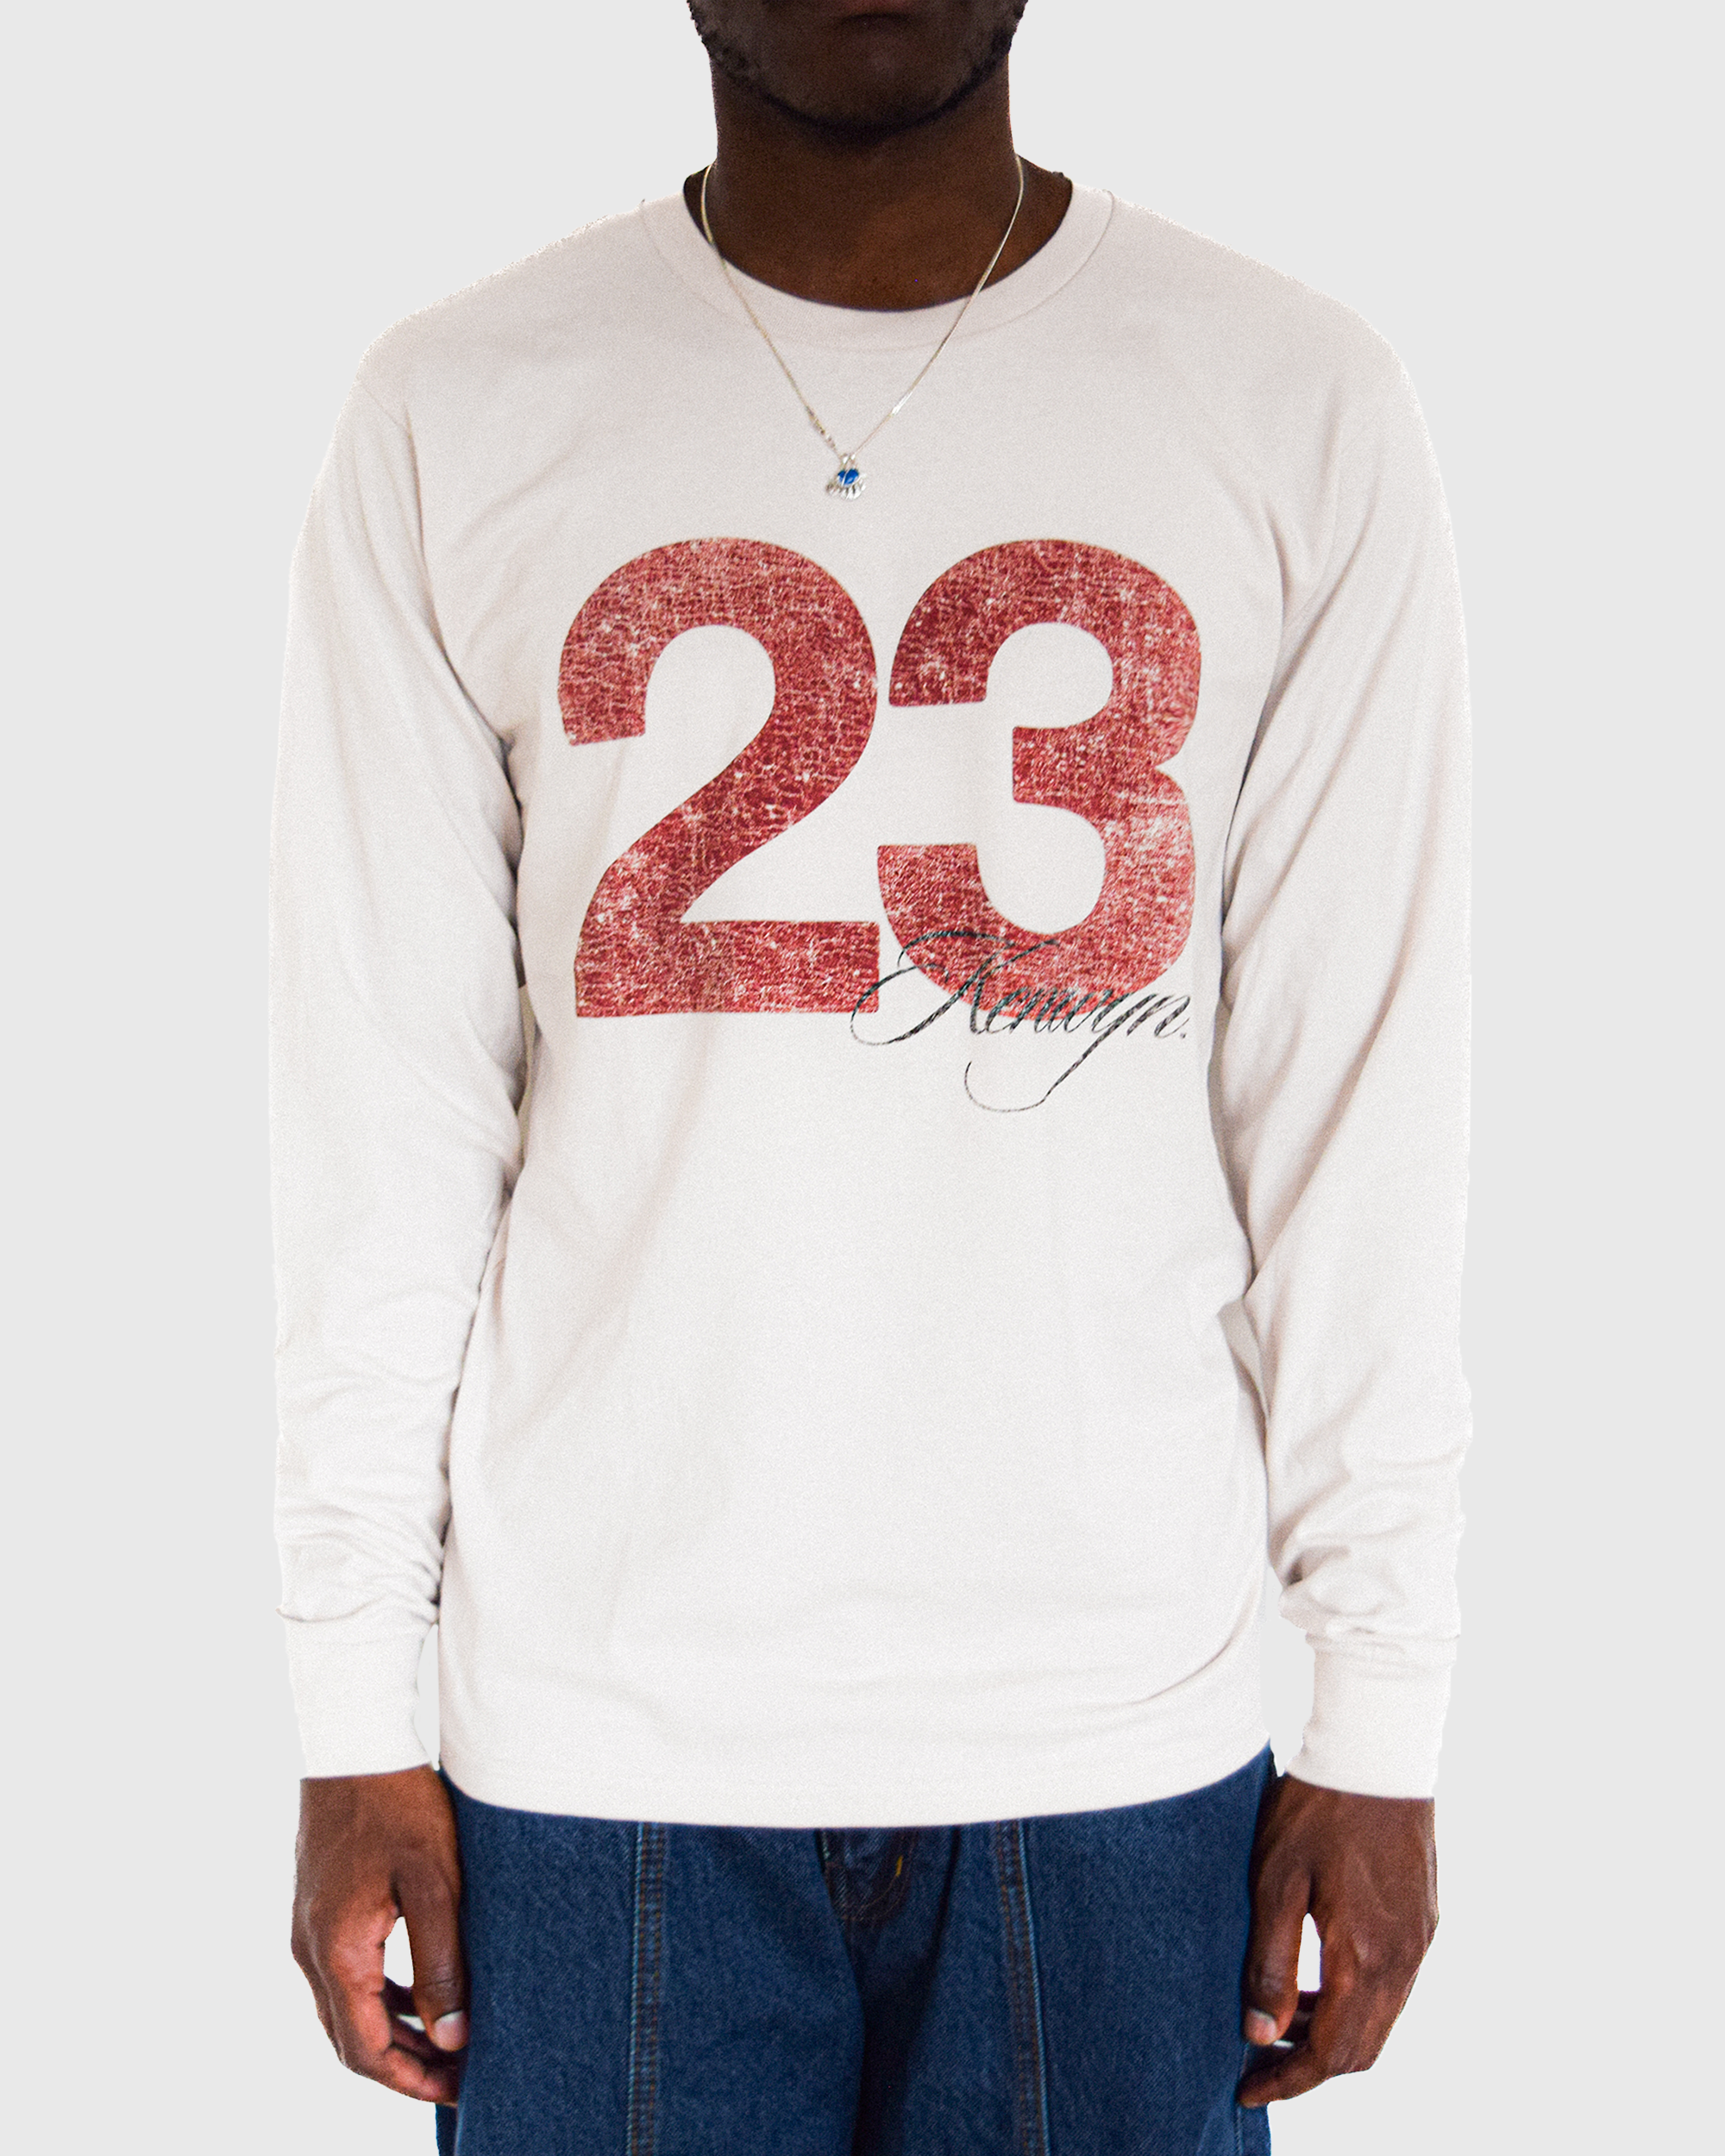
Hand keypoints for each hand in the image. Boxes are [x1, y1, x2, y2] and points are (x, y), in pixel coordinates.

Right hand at [291, 1766, 467, 2103]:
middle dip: (404, 2066)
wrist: (353, 1742)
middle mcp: (311, 1951)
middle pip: (351, 2040)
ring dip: (394, 2033)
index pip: (366, 2050)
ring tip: (448, 2043)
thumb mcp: (436, 1883)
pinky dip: (382, 1996)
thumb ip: (443, 1962)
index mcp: (337, 1953)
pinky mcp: (319, 1910)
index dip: (411, 2080)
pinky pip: (346, 1975)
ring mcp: (309, 1930)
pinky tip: (421, 1992)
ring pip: (347, 2009)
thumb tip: (452, 2037)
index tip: (460, 2091)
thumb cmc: (399, 1805)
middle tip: (460, 2077)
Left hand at [1237, 1773, 1436, 2105]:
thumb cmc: (1317, 1808)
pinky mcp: (1424, 1919)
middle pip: (1362, 2049)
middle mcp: (1405, 1959)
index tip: (1247, 2090)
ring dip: (1331, 2032)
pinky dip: (1354, 2001)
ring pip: (1380, 2019)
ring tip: (1277, 2020)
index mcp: (1367, 1957)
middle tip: (1257, 2060)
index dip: (1288, 2080)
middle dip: (1309, 2065)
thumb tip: (1258, 2033)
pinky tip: (1316, 1979)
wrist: (1378, 1751)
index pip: (1332, 2053)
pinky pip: (1392, 1986)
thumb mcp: (1275, 1882)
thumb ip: (1270, 1962)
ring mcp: (1420, 1940)